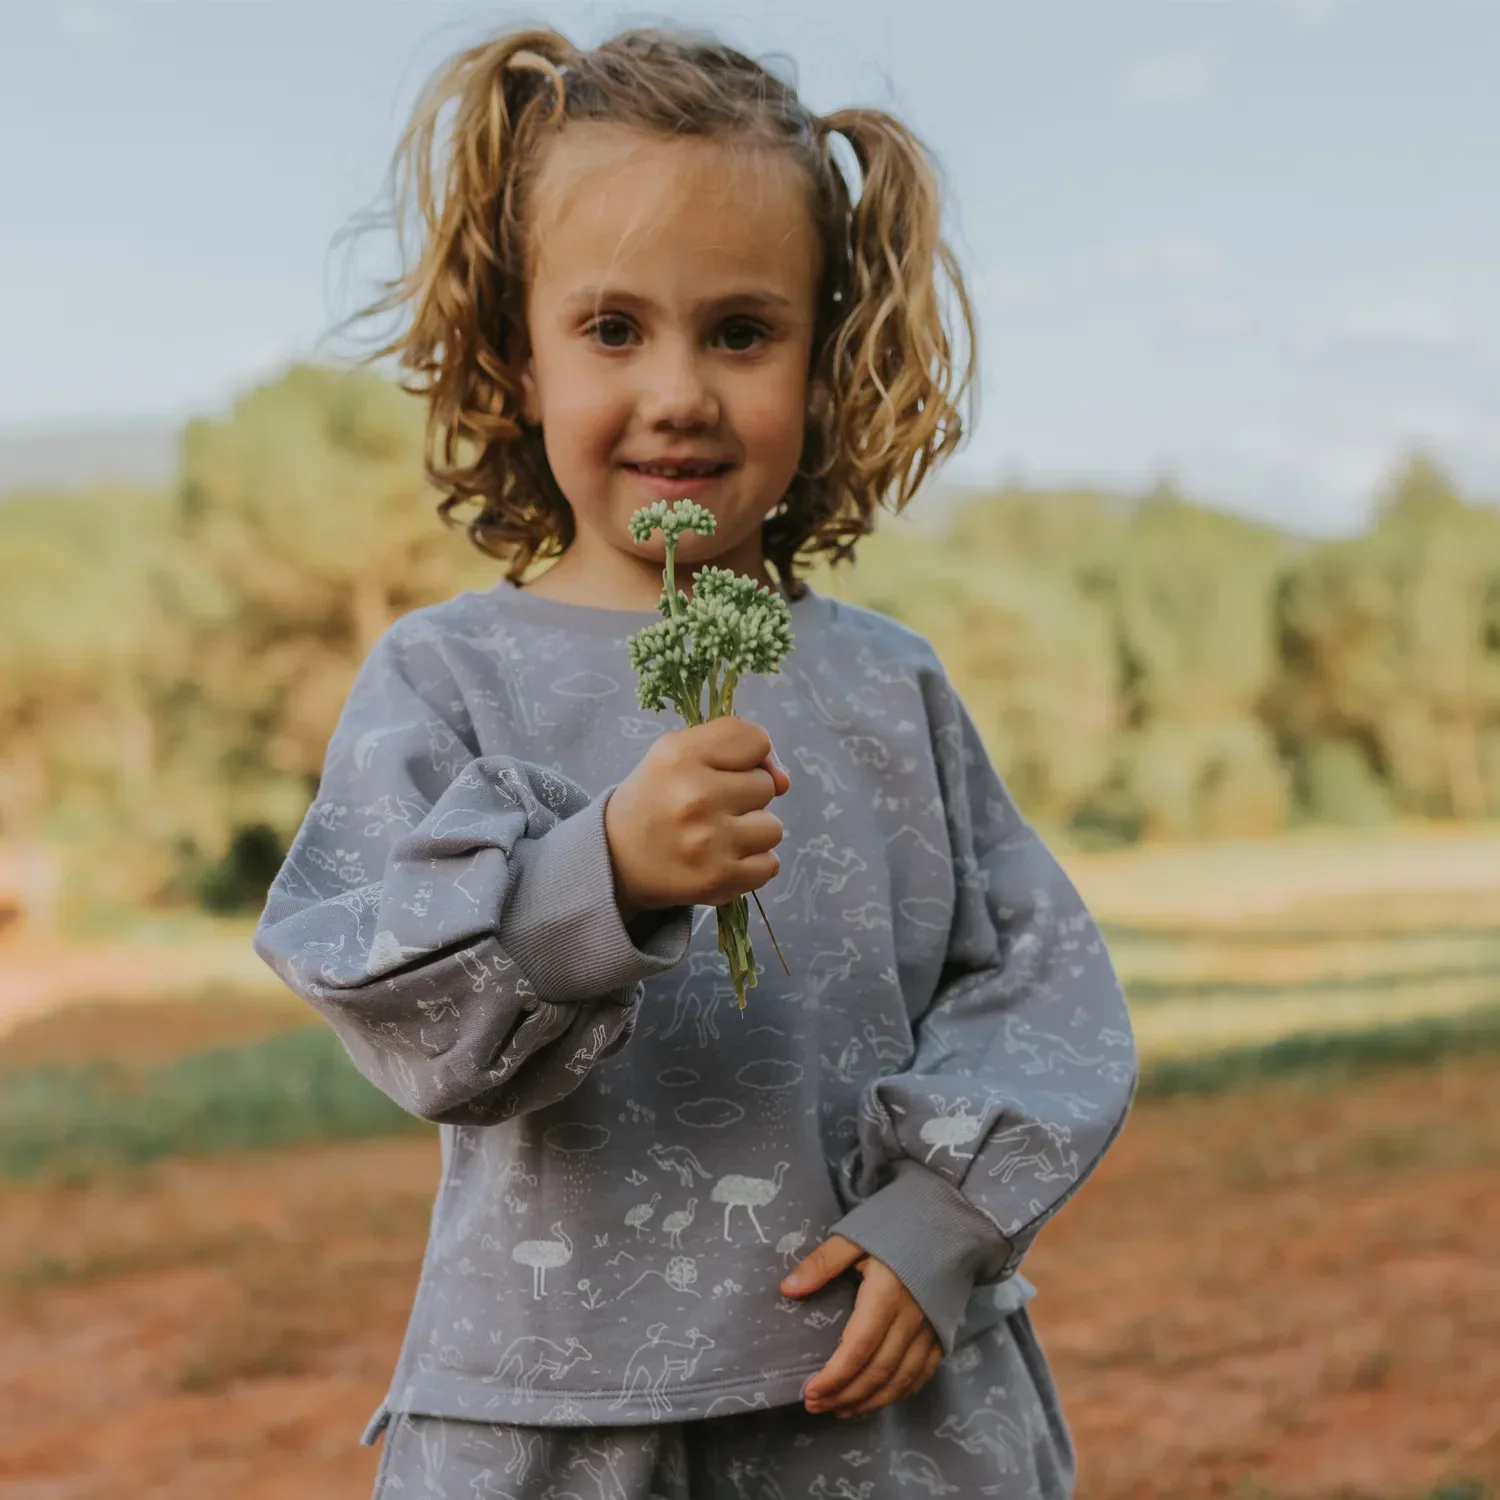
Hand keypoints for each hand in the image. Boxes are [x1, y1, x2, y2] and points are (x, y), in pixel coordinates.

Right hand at [606, 716, 789, 918]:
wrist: (615, 858)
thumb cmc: (655, 798)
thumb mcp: (679, 753)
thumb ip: (735, 748)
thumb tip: (784, 781)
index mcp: (681, 756)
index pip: (756, 740)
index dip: (748, 757)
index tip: (726, 771)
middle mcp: (696, 796)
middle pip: (767, 786)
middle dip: (745, 796)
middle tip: (711, 807)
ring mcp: (709, 841)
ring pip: (773, 829)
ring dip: (751, 833)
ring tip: (717, 836)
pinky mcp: (719, 879)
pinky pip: (770, 865)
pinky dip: (751, 864)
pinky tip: (721, 859)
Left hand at [781, 1234, 942, 1416]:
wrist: (953, 1220)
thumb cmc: (898, 1223)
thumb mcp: (856, 1235)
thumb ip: (823, 1263)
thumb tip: (788, 1290)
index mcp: (886, 1294)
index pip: (858, 1349)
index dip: (834, 1377)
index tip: (809, 1392)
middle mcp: (912, 1319)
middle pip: (878, 1372)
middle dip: (845, 1395)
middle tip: (816, 1406)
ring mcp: (931, 1329)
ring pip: (900, 1380)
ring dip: (870, 1401)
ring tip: (841, 1410)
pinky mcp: (944, 1333)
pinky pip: (922, 1374)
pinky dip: (899, 1392)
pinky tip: (879, 1398)